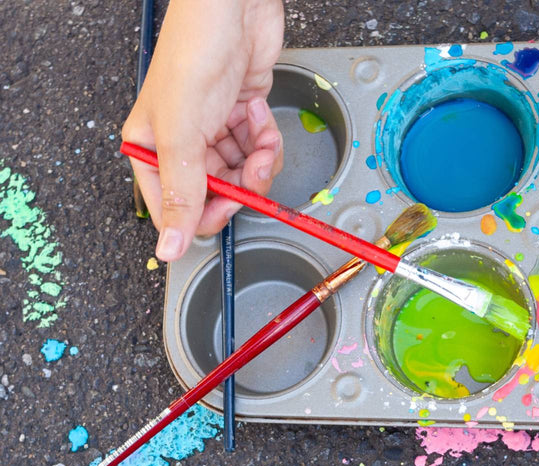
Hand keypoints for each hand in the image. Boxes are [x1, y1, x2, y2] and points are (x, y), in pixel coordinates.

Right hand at [122, 0, 285, 261]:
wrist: (232, 7)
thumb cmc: (194, 52)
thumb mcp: (182, 133)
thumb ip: (180, 194)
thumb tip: (169, 248)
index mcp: (151, 150)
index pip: (179, 211)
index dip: (208, 215)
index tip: (230, 202)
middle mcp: (181, 145)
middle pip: (217, 196)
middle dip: (243, 183)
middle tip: (251, 165)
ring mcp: (214, 133)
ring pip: (244, 176)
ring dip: (260, 159)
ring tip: (257, 132)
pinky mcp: (242, 119)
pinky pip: (260, 152)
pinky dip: (267, 140)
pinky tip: (260, 115)